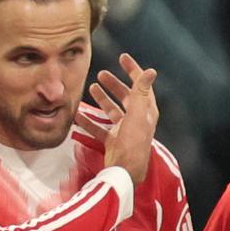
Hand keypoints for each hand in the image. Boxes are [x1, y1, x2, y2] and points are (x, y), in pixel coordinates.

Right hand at [86, 53, 160, 183]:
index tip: (122, 57)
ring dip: (102, 99)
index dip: (133, 70)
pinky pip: (100, 128)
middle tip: (100, 74)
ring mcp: (124, 132)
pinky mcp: (114, 142)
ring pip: (112, 111)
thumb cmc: (132, 144)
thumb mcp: (136, 115)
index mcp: (146, 112)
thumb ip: (141, 92)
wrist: (124, 173)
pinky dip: (90, 120)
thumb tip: (151, 71)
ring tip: (91, 88)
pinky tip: (78, 114)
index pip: (141, 86)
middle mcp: (136, 121)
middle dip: (114, 84)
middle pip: (126, 97)